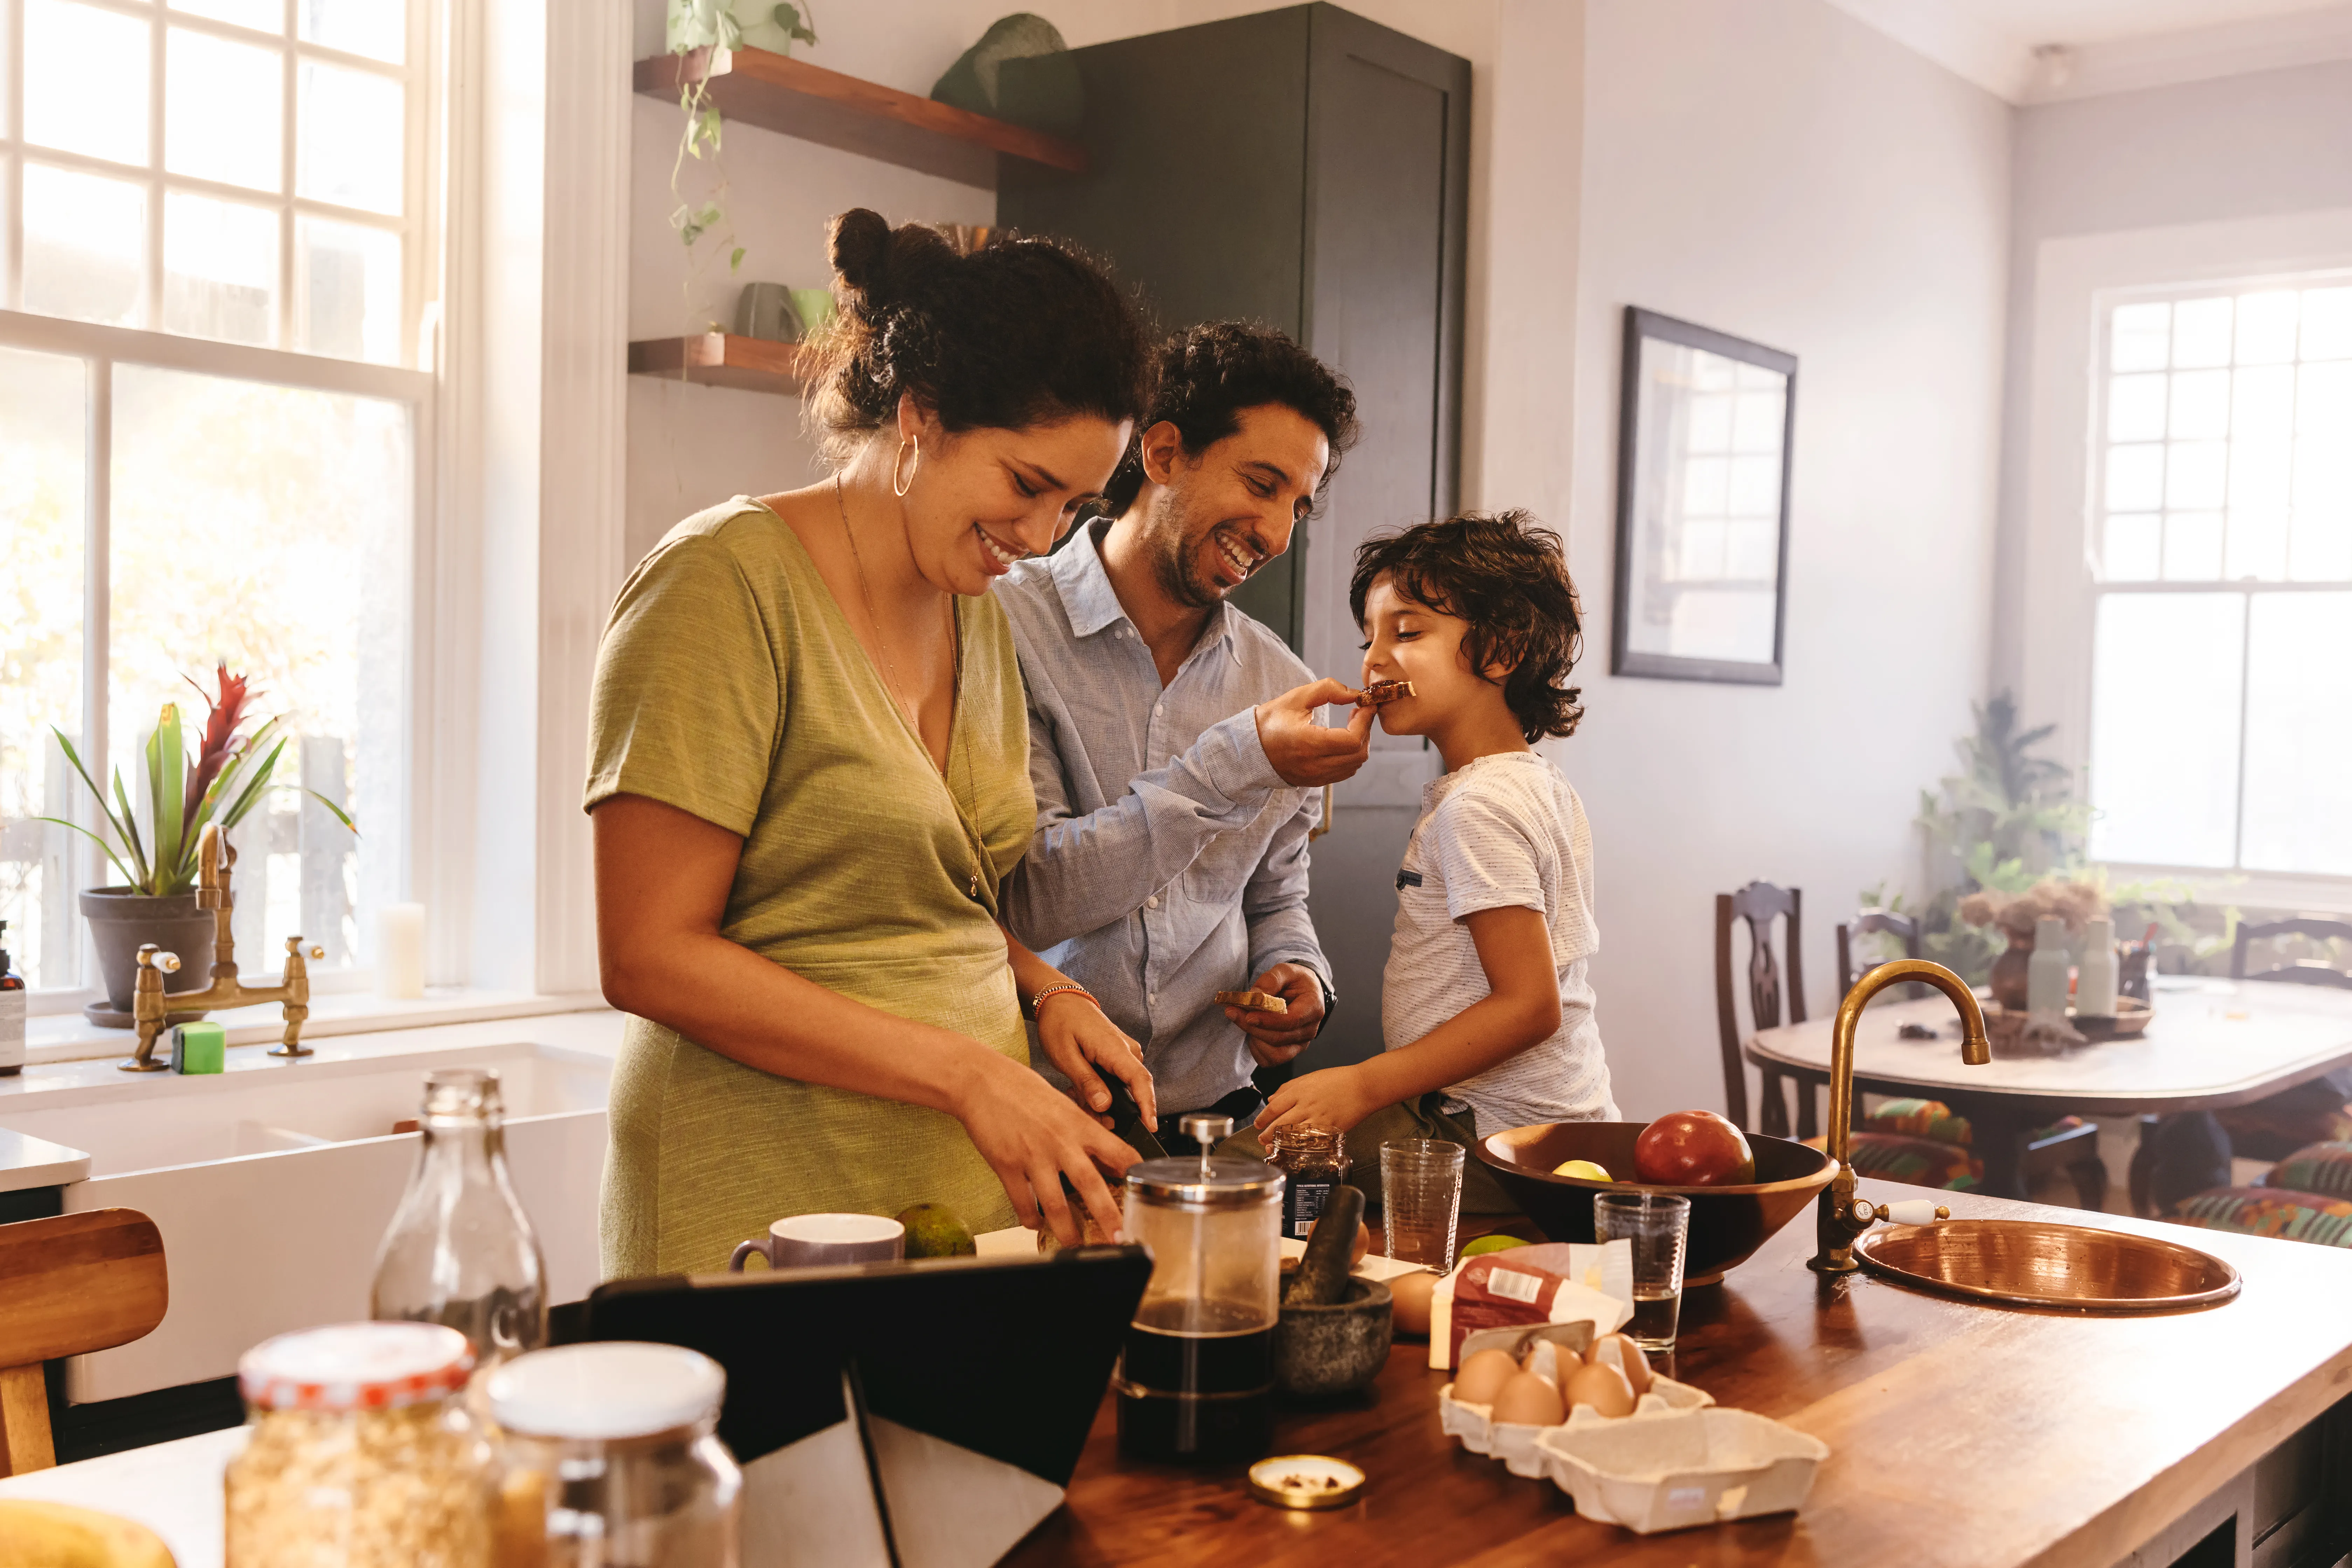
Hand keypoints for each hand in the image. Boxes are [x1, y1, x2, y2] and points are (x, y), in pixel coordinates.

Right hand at [954, 1048, 1138, 1247]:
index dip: (1135, 1174)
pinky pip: (1022, 1202)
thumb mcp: (1064, 1105)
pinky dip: (1030, 1219)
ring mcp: (1032, 1156)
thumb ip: (1084, 1132)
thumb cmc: (1023, 1089)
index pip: (1118, 1151)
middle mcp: (1060, 1142)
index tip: (1144, 1193)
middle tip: (1121, 1238)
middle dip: (1108, 1216)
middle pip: (1091, 1185)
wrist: (982, 1081)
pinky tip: (1035, 1224)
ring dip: (1067, 1230)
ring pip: (1055, 1204)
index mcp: (1079, 1124)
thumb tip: (1105, 1159)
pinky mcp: (1007, 1165)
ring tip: (1075, 1244)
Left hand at [1034, 990, 1157, 1127]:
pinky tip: (1080, 1088)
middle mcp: (1127, 1051)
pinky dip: (1100, 1090)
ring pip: (1122, 1089)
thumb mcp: (1065, 1055)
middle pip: (1132, 1091)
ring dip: (1101, 1100)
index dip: (1148, 1106)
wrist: (1061, 1000)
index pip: (1141, 1081)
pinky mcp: (1119, 1055)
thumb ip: (1086, 1082)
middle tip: (1084, 1113)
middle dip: (1112, 1111)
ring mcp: (1125, 1053)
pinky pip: (1117, 1081)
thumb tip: (1105, 1106)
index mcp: (1115, 1049)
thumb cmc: (1060, 1023)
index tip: (1151, 1127)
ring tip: (1074, 1094)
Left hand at [1225, 962, 1323, 1066]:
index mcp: (1313, 1007)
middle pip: (1278, 1038)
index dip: (1268, 1021)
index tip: (1248, 1016)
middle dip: (1252, 1027)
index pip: (1291, 1020)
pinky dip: (1257, 1049)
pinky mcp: (1290, 1051)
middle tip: (1232, 1012)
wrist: (1302, 991)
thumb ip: (1271, 980)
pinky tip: (1253, 1032)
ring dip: (1254, 1039)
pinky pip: (1270, 1060)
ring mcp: (1300, 1044)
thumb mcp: (1285, 970)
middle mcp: (1309, 1029)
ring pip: (1275, 1054)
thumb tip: (1255, 995)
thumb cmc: (1295, 980)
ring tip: (1244, 1020)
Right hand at [1254, 678, 1374, 787]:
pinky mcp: (1316, 781)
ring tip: (1351, 724)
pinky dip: (1351, 755)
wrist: (1249, 749)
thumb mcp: (1296, 698)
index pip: (1352, 740)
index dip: (1365, 721)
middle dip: (1366, 730)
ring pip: (1355, 765)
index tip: (1365, 704)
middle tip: (1359, 712)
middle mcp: (1313, 765)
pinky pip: (1345, 771)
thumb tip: (1354, 694)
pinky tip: (1342, 739)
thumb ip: (1328, 690)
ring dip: (1360, 743)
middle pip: (1359, 754)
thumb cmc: (1271, 721)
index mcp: (1308, 743)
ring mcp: (1315, 777)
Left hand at [1254, 1063, 1382, 1136]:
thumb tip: (1271, 1098)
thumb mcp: (1309, 1077)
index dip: (1263, 1117)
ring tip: (1272, 1147)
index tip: (1258, 1124)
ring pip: (1292, 1134)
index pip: (1274, 1106)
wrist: (1363, 1086)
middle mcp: (1306, 1105)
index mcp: (1299, 1091)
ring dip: (1279, 1142)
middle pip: (1280, 1122)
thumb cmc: (1338, 1079)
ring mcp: (1317, 1118)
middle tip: (1261, 1139)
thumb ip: (1288, 1087)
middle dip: (1267, 1133)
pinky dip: (1300, 1146)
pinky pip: (1311, 1140)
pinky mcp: (1329, 1129)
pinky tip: (1294, 1150)